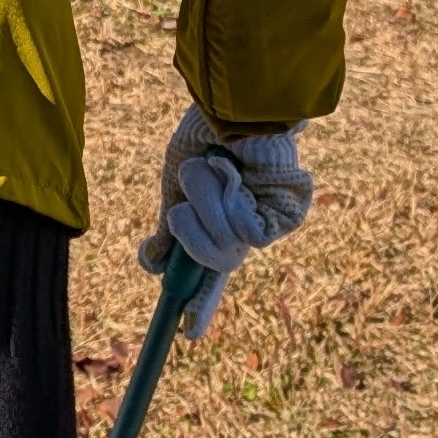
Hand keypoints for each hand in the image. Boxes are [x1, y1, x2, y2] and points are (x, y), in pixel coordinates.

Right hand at [135, 106, 313, 331]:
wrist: (230, 104)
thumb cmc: (203, 134)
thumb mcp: (174, 185)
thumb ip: (169, 227)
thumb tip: (153, 266)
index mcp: (215, 225)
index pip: (208, 275)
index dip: (199, 304)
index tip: (186, 333)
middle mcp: (241, 231)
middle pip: (212, 262)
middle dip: (192, 233)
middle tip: (186, 204)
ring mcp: (263, 224)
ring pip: (227, 247)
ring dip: (209, 208)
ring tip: (217, 171)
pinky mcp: (284, 216)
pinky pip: (247, 232)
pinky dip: (231, 205)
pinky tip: (237, 177)